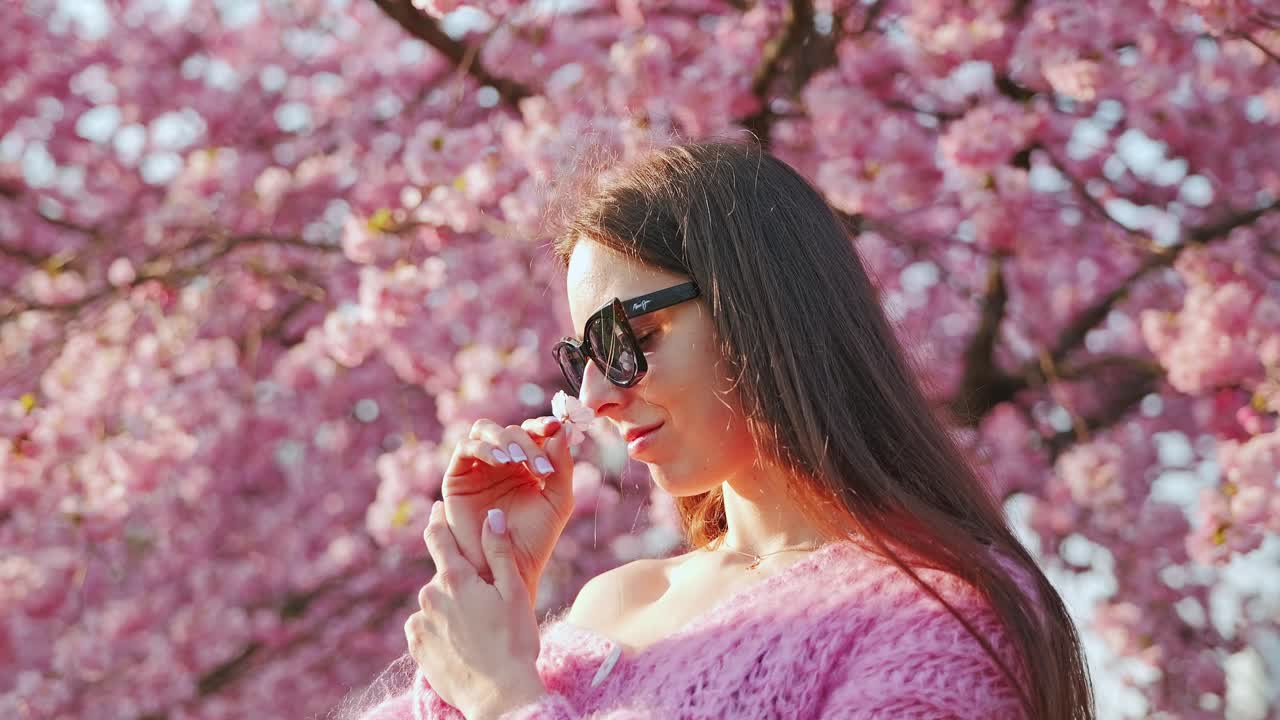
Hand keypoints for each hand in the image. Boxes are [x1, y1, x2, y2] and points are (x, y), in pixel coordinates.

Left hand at [408, 501, 547, 719]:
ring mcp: (420, 623)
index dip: (438, 520)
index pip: (438, 537)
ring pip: (435, 603)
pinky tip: (462, 643)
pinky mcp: (416, 647)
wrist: (499, 696)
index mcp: (455, 578)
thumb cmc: (514, 642)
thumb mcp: (514, 591)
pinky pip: (426, 627)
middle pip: (442, 577)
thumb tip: (490, 515)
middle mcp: (430, 596)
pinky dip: (440, 629)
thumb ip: (498, 551)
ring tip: (478, 631)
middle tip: (486, 603)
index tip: (436, 509)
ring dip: (450, 608)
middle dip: (460, 582)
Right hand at [440, 416, 574, 606]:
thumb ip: (562, 467)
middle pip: (511, 430)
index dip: (543, 425)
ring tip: (517, 460)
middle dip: (527, 441)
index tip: (557, 427)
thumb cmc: (534, 540)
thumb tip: (560, 430)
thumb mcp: (558, 501)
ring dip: (504, 439)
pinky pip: (465, 448)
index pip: (533, 432)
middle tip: (539, 464)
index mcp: (526, 465)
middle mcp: (501, 463)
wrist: (505, 569)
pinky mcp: (457, 477)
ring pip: (485, 430)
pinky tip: (500, 461)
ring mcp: (478, 468)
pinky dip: (483, 448)